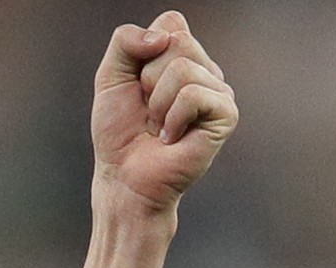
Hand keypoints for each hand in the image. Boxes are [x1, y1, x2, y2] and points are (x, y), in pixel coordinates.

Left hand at [90, 11, 236, 212]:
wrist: (123, 175)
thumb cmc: (119, 131)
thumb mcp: (110, 77)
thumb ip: (125, 41)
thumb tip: (162, 36)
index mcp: (182, 58)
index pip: (171, 23)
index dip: (143, 50)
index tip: (136, 83)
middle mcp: (205, 70)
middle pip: (178, 41)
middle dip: (147, 77)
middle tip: (147, 108)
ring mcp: (218, 92)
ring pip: (182, 68)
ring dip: (157, 102)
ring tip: (158, 125)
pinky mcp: (226, 114)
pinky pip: (194, 95)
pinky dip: (172, 117)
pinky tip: (171, 136)